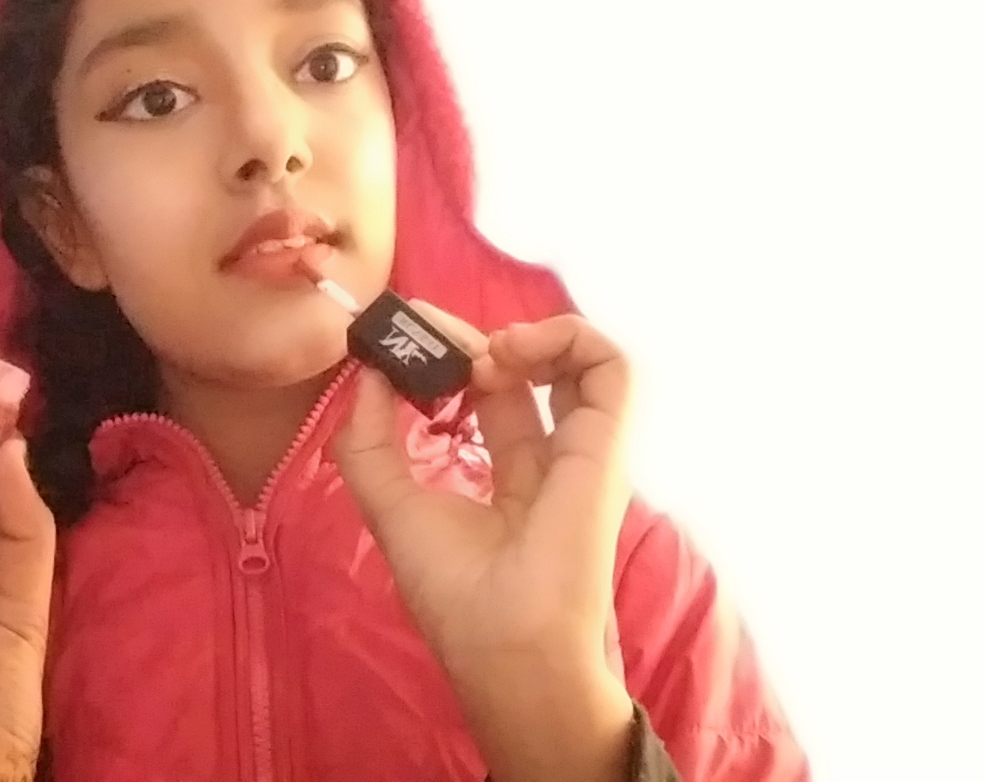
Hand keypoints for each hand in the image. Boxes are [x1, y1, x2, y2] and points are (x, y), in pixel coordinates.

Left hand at [330, 304, 636, 781]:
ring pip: (586, 357)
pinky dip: (572, 337)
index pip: (495, 394)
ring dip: (534, 331)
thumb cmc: (460, 599)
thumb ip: (369, 442)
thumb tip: (366, 373)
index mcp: (512, 478)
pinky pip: (617, 368)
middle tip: (431, 336)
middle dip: (475, 336)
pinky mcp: (607, 446)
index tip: (407, 341)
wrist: (511, 652)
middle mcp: (553, 459)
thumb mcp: (392, 507)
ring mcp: (586, 450)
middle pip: (530, 370)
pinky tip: (513, 355)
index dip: (453, 357)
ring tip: (485, 352)